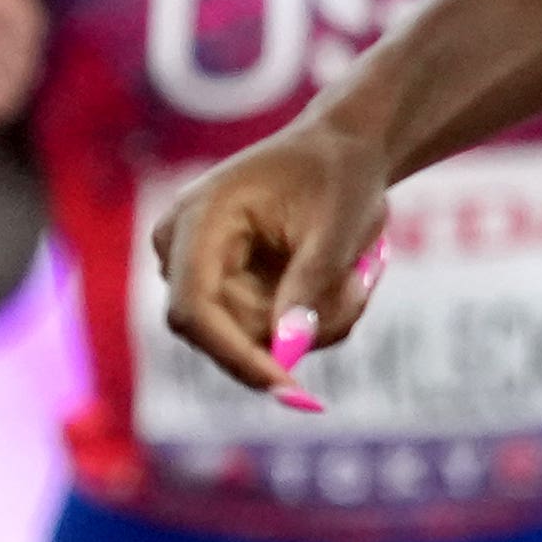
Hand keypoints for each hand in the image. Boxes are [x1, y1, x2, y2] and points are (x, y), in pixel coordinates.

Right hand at [153, 118, 392, 395]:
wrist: (341, 152)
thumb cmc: (340, 176)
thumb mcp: (339, 227)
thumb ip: (310, 284)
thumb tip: (285, 349)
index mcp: (199, 219)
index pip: (194, 309)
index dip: (236, 356)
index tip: (289, 388)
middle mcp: (182, 250)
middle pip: (227, 334)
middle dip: (298, 331)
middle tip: (358, 291)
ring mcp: (199, 273)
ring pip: (255, 341)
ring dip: (316, 323)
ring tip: (352, 273)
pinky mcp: (223, 291)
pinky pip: (268, 336)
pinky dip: (313, 320)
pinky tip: (337, 279)